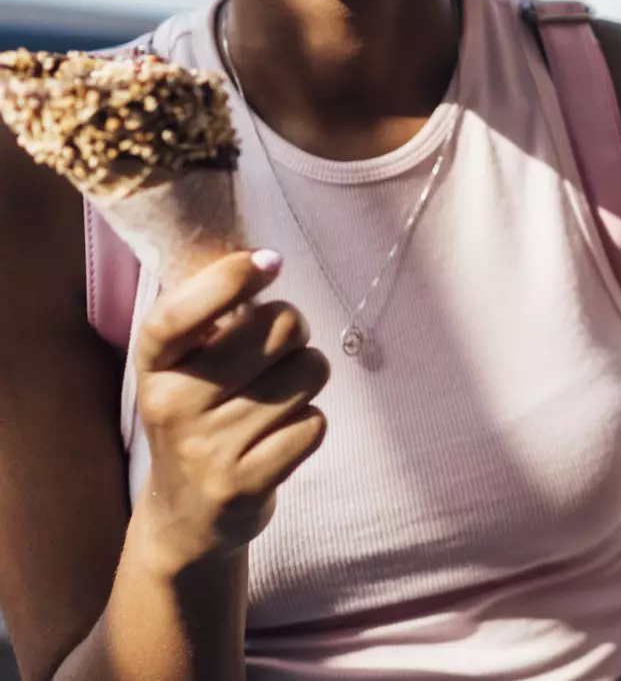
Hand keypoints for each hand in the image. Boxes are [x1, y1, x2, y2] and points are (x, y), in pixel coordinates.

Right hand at [129, 250, 330, 572]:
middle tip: (277, 354)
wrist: (185, 514)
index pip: (180, 313)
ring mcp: (206, 448)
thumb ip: (215, 313)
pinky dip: (309, 425)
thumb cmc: (201, 414)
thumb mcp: (187, 364)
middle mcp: (172, 404)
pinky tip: (280, 438)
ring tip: (276, 400)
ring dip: (306, 380)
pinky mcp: (243, 484)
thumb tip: (265, 259)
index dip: (229, 279)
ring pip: (308, 373)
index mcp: (155, 363)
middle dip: (294, 332)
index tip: (268, 262)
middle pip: (279, 328)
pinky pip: (315, 424)